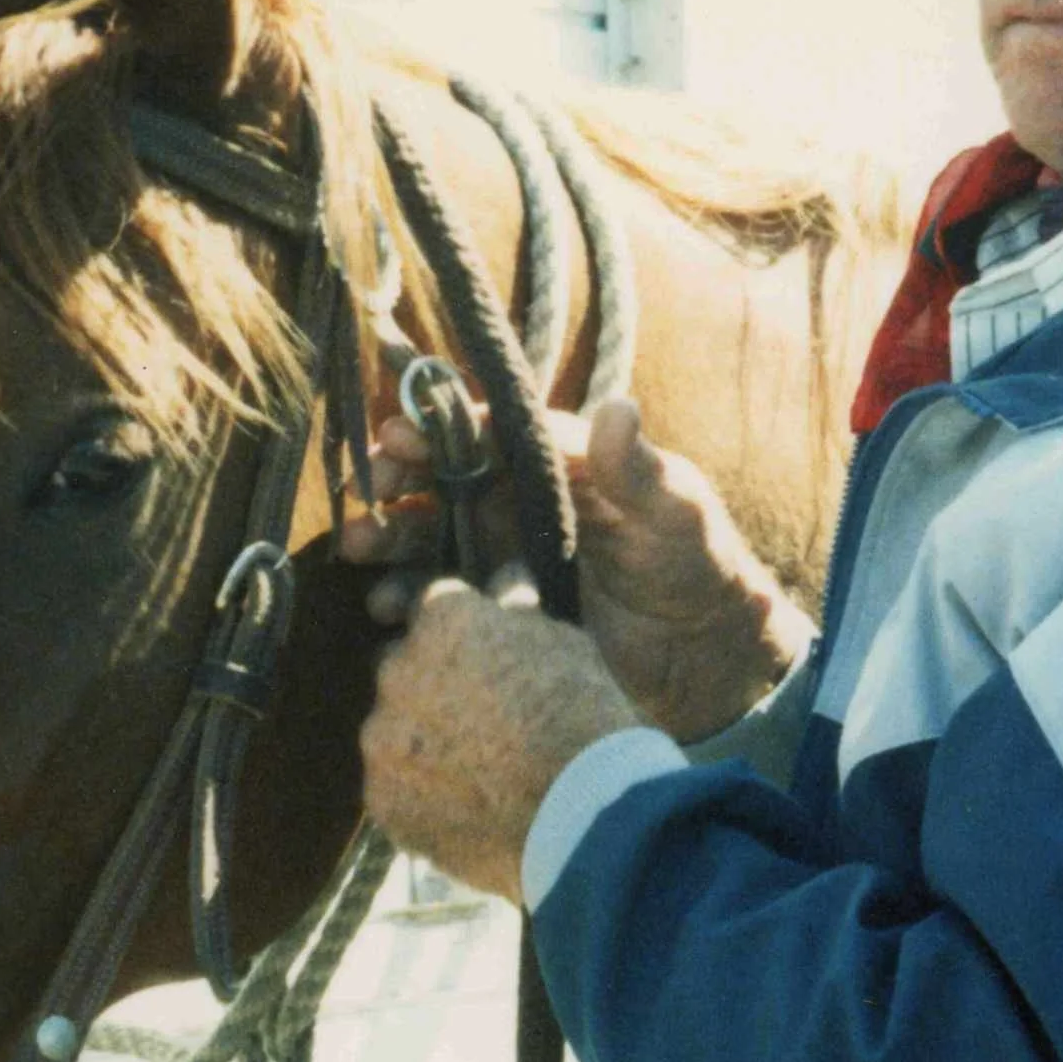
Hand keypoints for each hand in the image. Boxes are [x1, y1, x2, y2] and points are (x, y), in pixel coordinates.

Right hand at [341, 400, 810, 743]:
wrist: (702, 653)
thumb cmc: (696, 563)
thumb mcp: (674, 510)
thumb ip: (638, 467)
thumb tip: (617, 408)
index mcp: (556, 460)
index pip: (486, 430)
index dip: (439, 427)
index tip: (399, 432)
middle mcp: (519, 498)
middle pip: (439, 477)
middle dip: (395, 479)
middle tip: (367, 492)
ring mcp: (502, 554)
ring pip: (427, 534)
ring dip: (388, 537)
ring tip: (360, 549)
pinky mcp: (496, 608)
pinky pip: (438, 596)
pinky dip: (405, 598)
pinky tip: (386, 609)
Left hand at [360, 576, 641, 904]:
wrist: (583, 809)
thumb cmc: (584, 716)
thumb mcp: (564, 645)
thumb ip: (520, 611)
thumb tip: (507, 578)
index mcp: (442, 618)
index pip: (433, 610)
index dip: (462, 638)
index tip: (485, 661)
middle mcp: (396, 670)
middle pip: (403, 671)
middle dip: (432, 689)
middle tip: (481, 722)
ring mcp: (382, 739)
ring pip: (393, 735)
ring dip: (421, 746)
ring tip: (477, 776)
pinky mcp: (382, 800)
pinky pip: (394, 792)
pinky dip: (421, 798)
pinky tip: (466, 811)